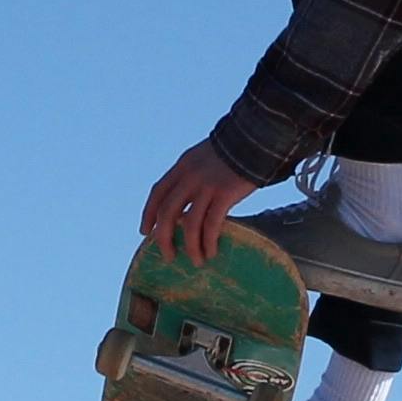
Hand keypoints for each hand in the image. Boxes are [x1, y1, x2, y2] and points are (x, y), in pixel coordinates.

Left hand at [141, 141, 260, 264]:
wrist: (256, 138)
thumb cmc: (235, 150)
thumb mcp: (205, 157)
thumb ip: (193, 174)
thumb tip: (189, 201)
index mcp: (182, 166)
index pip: (158, 192)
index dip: (148, 213)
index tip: (145, 231)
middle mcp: (189, 176)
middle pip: (167, 212)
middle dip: (164, 237)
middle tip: (168, 255)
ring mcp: (206, 186)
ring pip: (190, 223)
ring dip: (191, 246)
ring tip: (196, 261)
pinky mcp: (225, 195)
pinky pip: (211, 224)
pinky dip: (208, 242)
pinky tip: (211, 252)